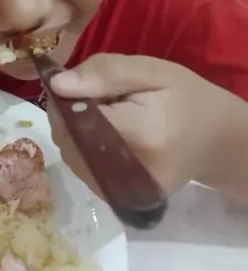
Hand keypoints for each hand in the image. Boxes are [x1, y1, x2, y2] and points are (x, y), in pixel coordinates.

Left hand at [48, 54, 242, 197]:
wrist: (213, 141)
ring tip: (107, 118)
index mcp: (138, 134)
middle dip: (69, 115)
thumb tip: (57, 85)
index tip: (79, 85)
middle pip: (67, 140)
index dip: (65, 99)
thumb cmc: (184, 99)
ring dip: (74, 132)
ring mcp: (121, 192)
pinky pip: (82, 169)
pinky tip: (106, 136)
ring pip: (70, 156)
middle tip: (99, 100)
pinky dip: (83, 148)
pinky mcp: (118, 199)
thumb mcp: (151, 71)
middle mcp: (126, 172)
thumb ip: (105, 73)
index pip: (74, 118)